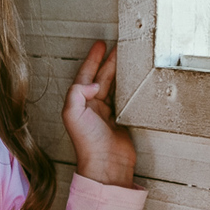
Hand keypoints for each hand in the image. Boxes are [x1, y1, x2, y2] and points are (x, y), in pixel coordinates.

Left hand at [61, 40, 136, 187]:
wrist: (106, 165)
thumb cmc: (88, 143)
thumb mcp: (73, 114)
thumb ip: (77, 93)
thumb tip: (94, 83)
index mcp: (79, 103)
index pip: (86, 75)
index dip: (93, 59)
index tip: (100, 45)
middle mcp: (92, 106)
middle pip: (101, 77)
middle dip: (108, 61)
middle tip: (118, 46)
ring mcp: (107, 113)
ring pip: (114, 85)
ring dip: (120, 71)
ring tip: (128, 57)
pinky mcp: (122, 119)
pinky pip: (125, 97)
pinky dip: (129, 86)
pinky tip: (136, 79)